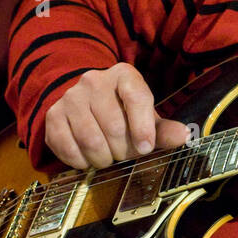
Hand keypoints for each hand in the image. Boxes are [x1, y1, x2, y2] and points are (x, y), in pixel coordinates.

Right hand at [44, 62, 191, 168]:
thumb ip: (164, 130)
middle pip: (114, 125)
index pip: (136, 97)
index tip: (145, 148)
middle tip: (124, 154)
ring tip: (108, 157)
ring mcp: (71, 97)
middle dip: (123, 150)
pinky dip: (81, 162)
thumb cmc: (123, 114)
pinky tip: (88, 158)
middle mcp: (94, 80)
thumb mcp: (146, 118)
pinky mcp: (53, 116)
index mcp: (124, 75)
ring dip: (103, 159)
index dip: (143, 128)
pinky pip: (68, 148)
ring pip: (90, 139)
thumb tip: (184, 136)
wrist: (84, 106)